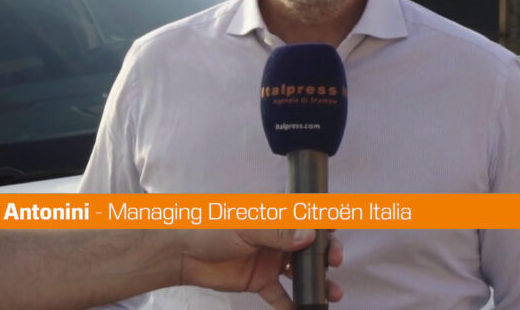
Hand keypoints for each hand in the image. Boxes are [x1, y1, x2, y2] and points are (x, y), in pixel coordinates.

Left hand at [176, 229, 343, 308]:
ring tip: (331, 294)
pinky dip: (292, 306)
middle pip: (310, 248)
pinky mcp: (260, 281)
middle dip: (326, 257)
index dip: (325, 227)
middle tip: (334, 263)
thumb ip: (278, 232)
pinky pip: (281, 296)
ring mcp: (271, 261)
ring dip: (317, 283)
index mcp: (277, 218)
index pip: (308, 219)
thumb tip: (309, 236)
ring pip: (301, 274)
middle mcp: (278, 239)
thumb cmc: (213, 227)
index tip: (335, 235)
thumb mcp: (247, 226)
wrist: (184, 253)